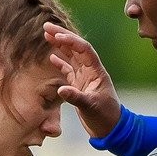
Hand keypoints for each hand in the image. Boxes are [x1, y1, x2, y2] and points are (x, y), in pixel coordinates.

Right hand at [46, 23, 121, 137]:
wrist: (111, 129)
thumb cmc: (105, 117)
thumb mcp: (91, 107)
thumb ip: (76, 97)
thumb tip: (61, 90)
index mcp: (96, 71)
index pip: (83, 50)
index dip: (70, 41)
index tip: (56, 35)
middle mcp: (91, 71)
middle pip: (76, 48)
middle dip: (62, 36)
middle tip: (46, 26)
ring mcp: (85, 77)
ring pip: (71, 56)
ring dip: (59, 46)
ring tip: (46, 35)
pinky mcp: (79, 86)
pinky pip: (68, 70)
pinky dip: (60, 63)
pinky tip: (51, 56)